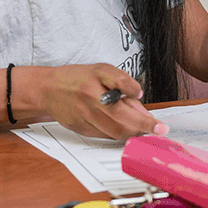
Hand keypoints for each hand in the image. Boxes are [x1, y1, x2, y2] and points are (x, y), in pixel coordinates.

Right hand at [34, 63, 168, 139]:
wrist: (48, 89)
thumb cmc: (78, 78)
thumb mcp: (103, 71)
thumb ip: (124, 85)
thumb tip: (143, 108)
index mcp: (96, 80)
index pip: (123, 86)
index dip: (138, 99)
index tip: (156, 117)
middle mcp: (89, 98)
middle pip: (121, 118)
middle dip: (143, 127)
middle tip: (159, 130)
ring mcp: (84, 116)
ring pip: (114, 131)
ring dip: (133, 133)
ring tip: (146, 130)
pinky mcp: (80, 129)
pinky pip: (105, 136)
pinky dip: (119, 135)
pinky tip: (128, 131)